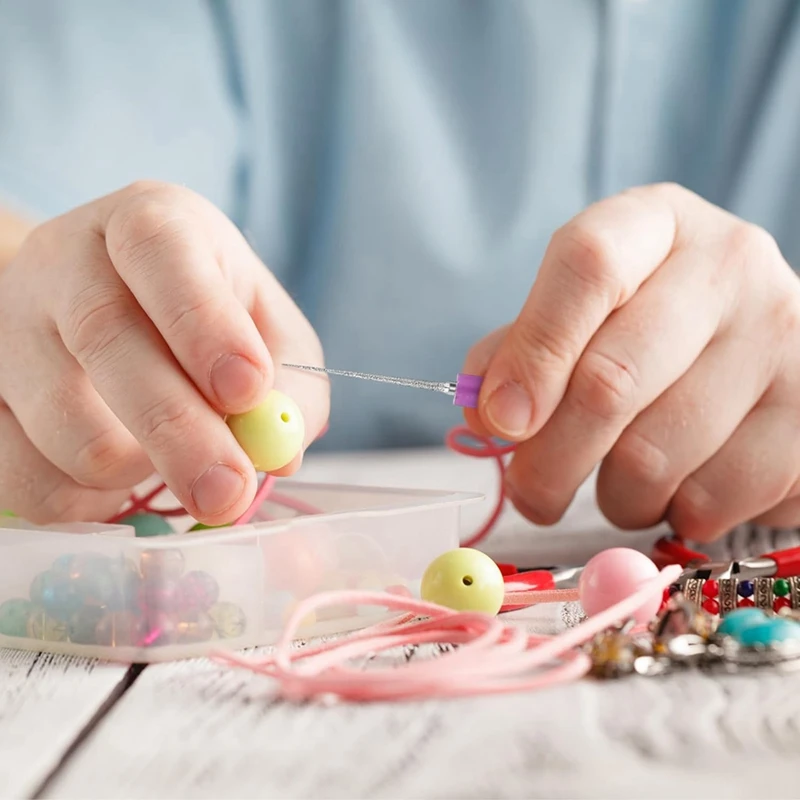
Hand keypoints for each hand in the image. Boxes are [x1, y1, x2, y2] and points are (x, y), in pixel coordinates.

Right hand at [0, 182, 328, 524]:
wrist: (123, 316)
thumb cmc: (213, 323)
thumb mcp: (270, 333)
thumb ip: (290, 385)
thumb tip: (279, 454)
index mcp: (149, 222)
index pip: (157, 248)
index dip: (202, 321)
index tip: (246, 390)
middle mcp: (64, 259)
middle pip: (104, 338)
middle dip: (177, 430)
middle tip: (228, 491)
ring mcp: (7, 326)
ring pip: (65, 423)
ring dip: (136, 471)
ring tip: (170, 461)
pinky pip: (24, 475)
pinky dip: (87, 500)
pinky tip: (120, 480)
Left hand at [465, 183, 799, 541]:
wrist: (757, 345)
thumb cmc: (650, 329)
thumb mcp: (585, 311)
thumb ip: (525, 348)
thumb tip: (486, 410)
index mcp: (655, 224)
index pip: (588, 266)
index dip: (533, 354)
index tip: (500, 422)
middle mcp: (729, 264)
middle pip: (611, 380)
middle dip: (550, 461)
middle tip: (532, 493)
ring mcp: (784, 334)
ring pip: (655, 456)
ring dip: (615, 496)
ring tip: (617, 485)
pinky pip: (716, 496)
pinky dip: (677, 513)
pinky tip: (678, 489)